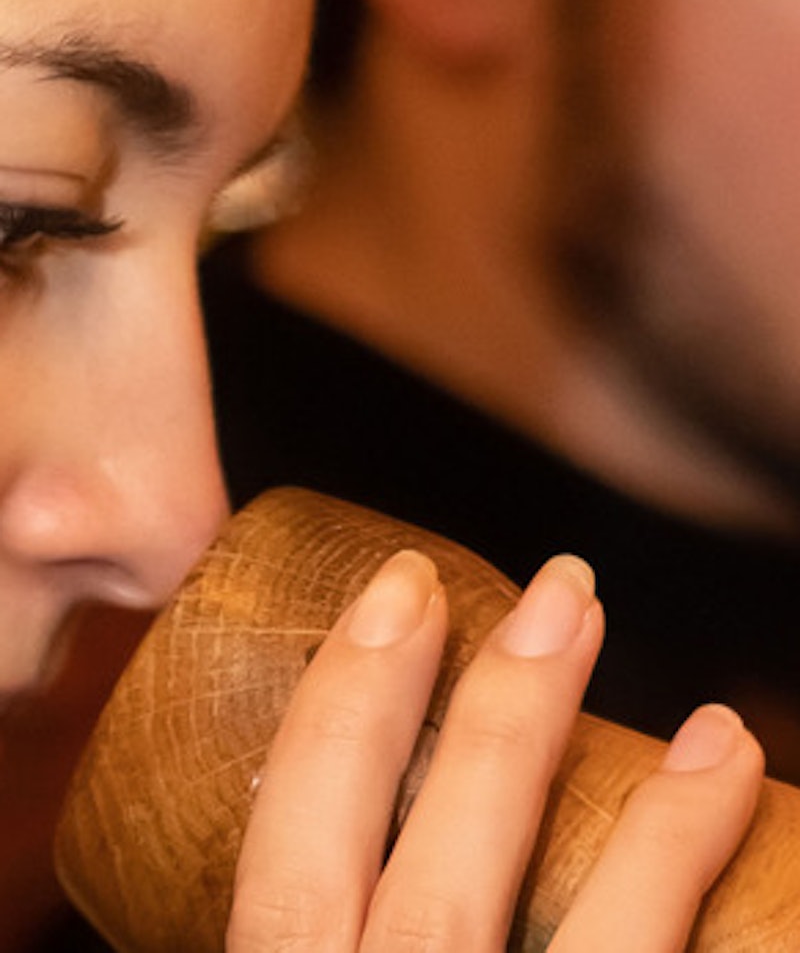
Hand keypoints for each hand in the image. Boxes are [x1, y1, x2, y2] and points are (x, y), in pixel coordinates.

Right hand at [227, 551, 763, 951]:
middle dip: (492, 717)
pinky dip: (688, 861)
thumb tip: (363, 832)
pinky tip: (724, 772)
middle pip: (432, 881)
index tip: (398, 593)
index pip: (286, 858)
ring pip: (554, 936)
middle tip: (557, 589)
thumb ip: (326, 924)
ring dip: (614, 795)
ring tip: (671, 688)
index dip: (341, 710)